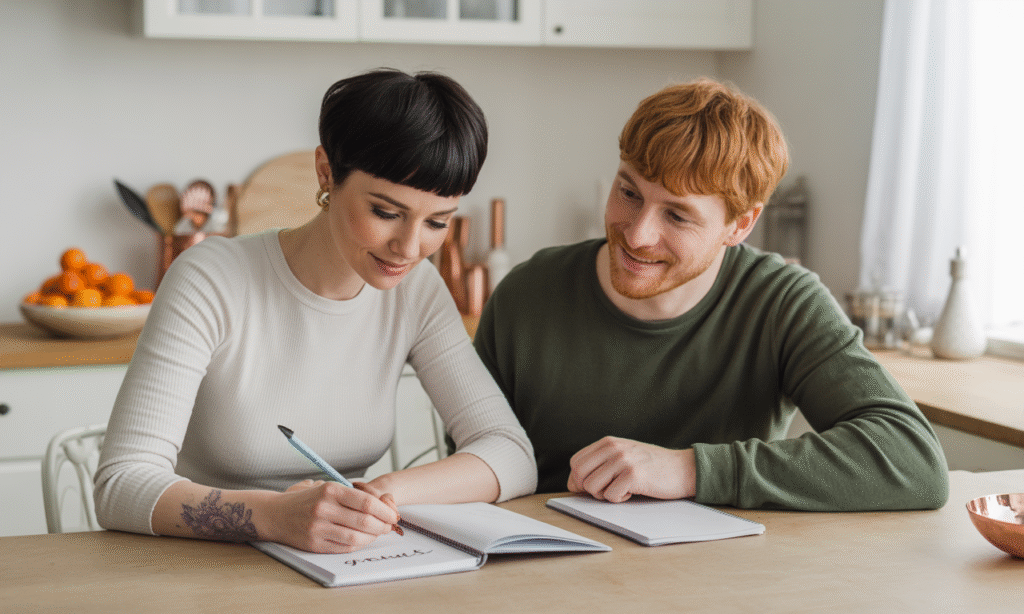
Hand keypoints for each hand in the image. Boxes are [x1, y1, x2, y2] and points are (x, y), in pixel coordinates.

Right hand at [265, 479, 399, 553]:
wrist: (275, 514)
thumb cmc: (307, 499)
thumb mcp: (328, 487)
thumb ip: (354, 494)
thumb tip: (386, 502)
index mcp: (330, 490)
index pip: (366, 502)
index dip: (385, 510)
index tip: (393, 514)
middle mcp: (324, 509)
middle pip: (364, 521)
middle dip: (383, 525)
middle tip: (389, 526)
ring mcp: (318, 528)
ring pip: (356, 537)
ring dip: (373, 537)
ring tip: (378, 533)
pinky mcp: (315, 544)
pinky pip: (344, 547)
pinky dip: (359, 544)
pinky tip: (363, 539)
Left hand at [567, 436, 695, 502]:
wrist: (683, 468)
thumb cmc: (651, 466)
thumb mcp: (624, 455)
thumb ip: (600, 463)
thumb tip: (573, 483)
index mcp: (608, 442)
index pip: (576, 462)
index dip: (578, 479)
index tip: (590, 488)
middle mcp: (613, 448)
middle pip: (580, 475)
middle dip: (588, 489)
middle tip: (606, 491)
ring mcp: (623, 461)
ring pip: (592, 487)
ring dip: (604, 495)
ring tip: (622, 489)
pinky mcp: (633, 476)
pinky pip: (611, 496)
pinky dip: (620, 499)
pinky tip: (633, 491)